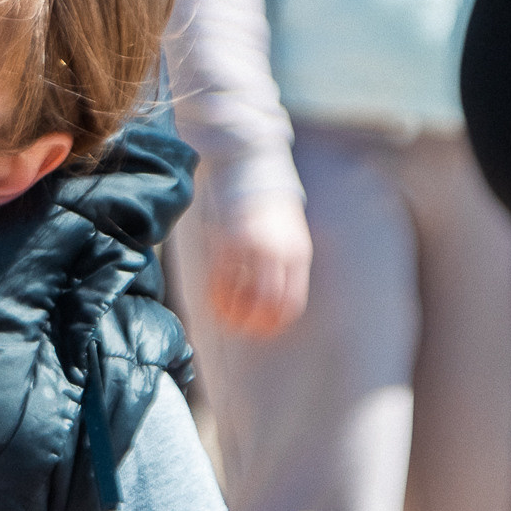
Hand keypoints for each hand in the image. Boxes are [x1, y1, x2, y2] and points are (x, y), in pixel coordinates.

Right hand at [201, 192, 310, 338]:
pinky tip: (213, 302)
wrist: (254, 179)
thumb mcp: (293, 241)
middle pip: (267, 302)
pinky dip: (217, 296)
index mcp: (297, 255)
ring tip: (226, 321)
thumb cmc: (274, 215)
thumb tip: (280, 305)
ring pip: (242, 294)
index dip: (277, 323)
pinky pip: (221, 278)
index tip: (266, 332)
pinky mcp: (227, 241)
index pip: (291, 302)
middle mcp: (276, 253)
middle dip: (254, 323)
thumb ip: (290, 269)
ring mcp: (250, 248)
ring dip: (232, 314)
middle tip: (244, 332)